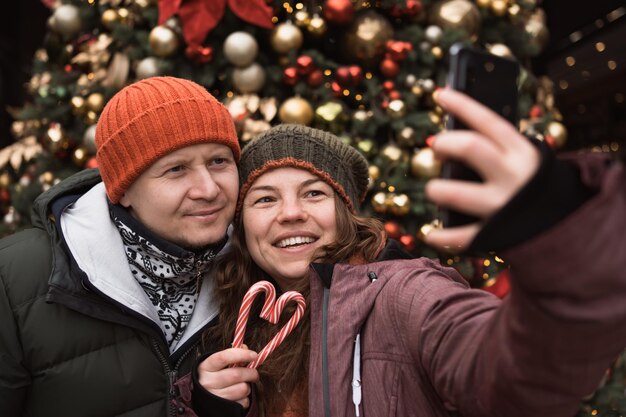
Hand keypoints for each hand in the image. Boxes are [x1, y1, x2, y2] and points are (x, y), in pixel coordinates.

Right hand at [197, 347, 259, 408]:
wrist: (202, 397)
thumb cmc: (214, 375)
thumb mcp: (217, 363)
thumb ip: (232, 354)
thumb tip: (245, 348)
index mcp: (206, 367)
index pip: (224, 357)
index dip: (242, 354)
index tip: (254, 355)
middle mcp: (207, 382)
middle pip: (237, 374)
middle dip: (251, 373)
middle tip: (254, 373)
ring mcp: (214, 396)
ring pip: (242, 388)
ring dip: (248, 386)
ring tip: (243, 385)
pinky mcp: (223, 409)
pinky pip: (243, 402)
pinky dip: (245, 398)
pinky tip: (238, 395)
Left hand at [425, 88, 540, 251]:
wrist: (569, 226)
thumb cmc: (534, 186)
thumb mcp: (525, 159)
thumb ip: (497, 149)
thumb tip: (451, 138)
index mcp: (521, 152)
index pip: (488, 121)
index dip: (462, 105)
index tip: (440, 94)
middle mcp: (513, 175)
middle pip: (469, 147)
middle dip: (444, 144)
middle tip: (436, 150)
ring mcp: (503, 205)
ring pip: (454, 193)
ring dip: (435, 189)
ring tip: (434, 190)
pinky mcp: (496, 233)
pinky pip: (461, 236)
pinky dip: (441, 237)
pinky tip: (430, 234)